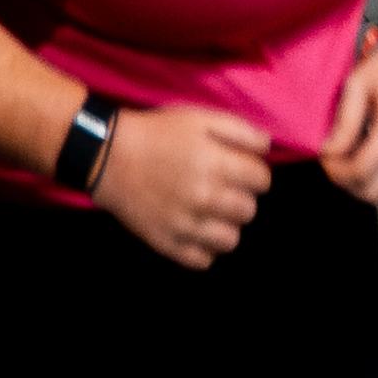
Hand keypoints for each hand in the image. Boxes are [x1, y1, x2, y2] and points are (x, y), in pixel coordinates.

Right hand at [93, 104, 272, 268]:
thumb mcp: (200, 117)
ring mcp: (186, 226)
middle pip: (249, 211)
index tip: (242, 169)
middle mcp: (205, 198)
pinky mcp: (168, 245)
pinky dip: (205, 248)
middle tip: (223, 187)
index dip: (255, 172)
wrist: (110, 156)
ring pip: (231, 240)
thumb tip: (266, 147)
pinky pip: (204, 260)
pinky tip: (196, 229)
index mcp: (216, 164)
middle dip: (241, 197)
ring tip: (212, 211)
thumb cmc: (159, 133)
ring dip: (226, 225)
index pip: (262, 181)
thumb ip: (239, 130)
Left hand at [320, 28, 377, 206]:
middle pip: (374, 191)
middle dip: (347, 181)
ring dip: (367, 187)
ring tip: (355, 162)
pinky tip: (376, 167)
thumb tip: (329, 153)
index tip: (324, 156)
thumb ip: (344, 123)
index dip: (335, 170)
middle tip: (336, 162)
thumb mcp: (359, 84)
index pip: (360, 170)